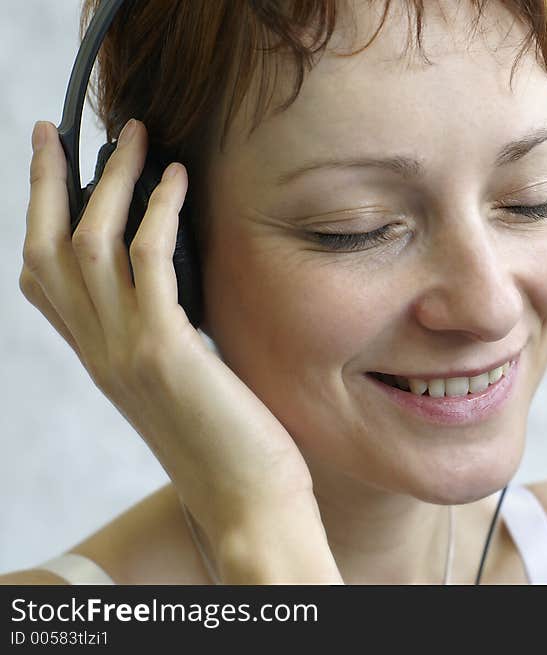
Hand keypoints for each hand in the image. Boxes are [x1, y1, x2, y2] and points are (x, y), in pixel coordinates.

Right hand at [21, 119, 338, 581]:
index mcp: (99, 358)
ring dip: (112, 180)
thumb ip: (164, 333)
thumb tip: (178, 278)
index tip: (51, 167)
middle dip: (49, 183)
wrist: (247, 503)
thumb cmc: (229, 442)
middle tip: (55, 129)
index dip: (39, 218)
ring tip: (139, 136)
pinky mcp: (164, 350)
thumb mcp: (183, 380)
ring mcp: (124, 350)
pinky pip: (149, 260)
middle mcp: (97, 351)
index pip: (43, 279)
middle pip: (46, 248)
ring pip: (90, 242)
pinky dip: (160, 210)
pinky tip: (179, 179)